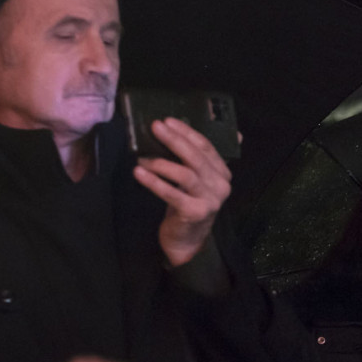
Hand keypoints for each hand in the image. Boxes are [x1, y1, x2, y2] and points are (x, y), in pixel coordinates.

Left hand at [132, 117, 232, 265]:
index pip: (206, 147)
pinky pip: (171, 193)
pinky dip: (154, 182)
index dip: (186, 132)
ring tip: (142, 157)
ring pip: (185, 174)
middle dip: (174, 140)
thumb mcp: (194, 180)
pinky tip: (138, 173)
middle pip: (196, 158)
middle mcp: (221, 186)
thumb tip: (178, 128)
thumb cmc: (187, 204)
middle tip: (154, 127)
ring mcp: (210, 201)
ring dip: (160, 163)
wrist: (187, 240)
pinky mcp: (195, 213)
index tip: (167, 121)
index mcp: (223, 174)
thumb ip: (193, 158)